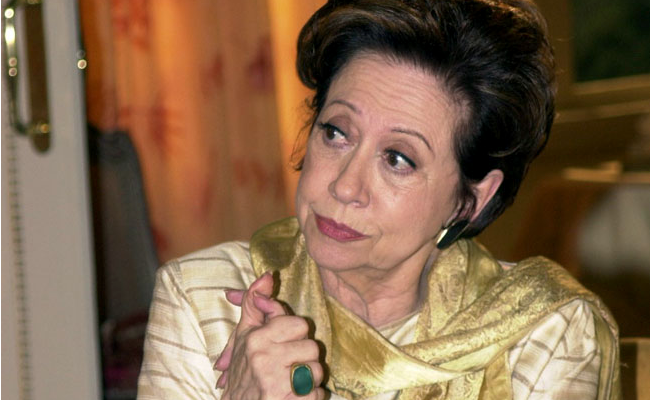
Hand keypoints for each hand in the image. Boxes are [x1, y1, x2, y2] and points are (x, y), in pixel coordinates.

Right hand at [214, 273, 325, 398]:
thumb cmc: (244, 373)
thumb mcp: (244, 337)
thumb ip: (255, 305)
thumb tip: (268, 275)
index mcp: (256, 339)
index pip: (299, 324)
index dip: (296, 335)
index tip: (285, 345)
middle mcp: (264, 359)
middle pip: (312, 347)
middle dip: (305, 358)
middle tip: (289, 366)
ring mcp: (274, 383)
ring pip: (317, 371)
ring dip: (309, 380)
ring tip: (292, 383)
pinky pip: (317, 395)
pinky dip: (310, 398)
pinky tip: (294, 397)